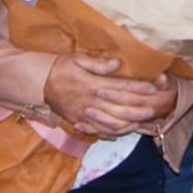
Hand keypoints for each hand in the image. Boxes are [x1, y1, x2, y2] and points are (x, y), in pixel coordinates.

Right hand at [44, 54, 174, 139]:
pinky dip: (114, 132)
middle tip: (154, 109)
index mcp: (92, 85)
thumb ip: (98, 63)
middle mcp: (91, 102)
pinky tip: (125, 131)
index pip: (121, 87)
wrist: (38, 84)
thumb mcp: (77, 59)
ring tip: (143, 121)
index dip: (139, 88)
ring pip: (112, 123)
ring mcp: (85, 115)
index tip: (154, 87)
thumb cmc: (60, 68)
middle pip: (120, 108)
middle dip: (139, 109)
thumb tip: (117, 63)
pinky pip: (100, 131)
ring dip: (129, 123)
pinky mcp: (80, 122)